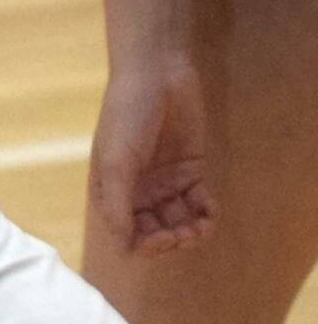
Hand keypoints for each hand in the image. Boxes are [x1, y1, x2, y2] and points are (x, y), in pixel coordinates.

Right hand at [87, 61, 216, 255]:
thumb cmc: (126, 116)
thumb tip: (122, 249)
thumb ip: (117, 206)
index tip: (165, 237)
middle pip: (155, 233)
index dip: (147, 245)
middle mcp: (136, 192)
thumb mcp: (116, 163)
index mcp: (112, 193)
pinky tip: (211, 212)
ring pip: (179, 222)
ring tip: (204, 225)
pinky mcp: (189, 171)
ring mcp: (164, 183)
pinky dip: (207, 213)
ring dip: (192, 230)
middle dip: (172, 239)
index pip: (128, 236)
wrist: (156, 75)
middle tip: (187, 233)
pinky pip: (199, 203)